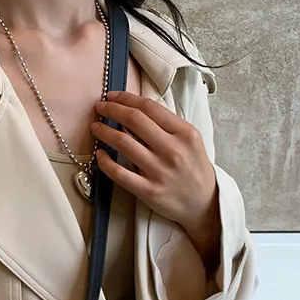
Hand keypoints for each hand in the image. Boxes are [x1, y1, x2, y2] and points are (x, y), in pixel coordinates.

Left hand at [90, 91, 220, 272]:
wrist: (203, 203)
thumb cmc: (194, 169)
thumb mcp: (190, 141)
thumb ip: (167, 125)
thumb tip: (136, 110)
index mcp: (184, 133)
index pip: (149, 107)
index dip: (126, 99)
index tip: (112, 96)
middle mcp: (172, 150)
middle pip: (134, 120)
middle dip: (112, 110)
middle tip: (99, 107)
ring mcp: (159, 171)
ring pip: (123, 143)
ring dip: (104, 132)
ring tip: (96, 127)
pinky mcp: (148, 191)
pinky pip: (119, 173)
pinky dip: (105, 162)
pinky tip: (99, 155)